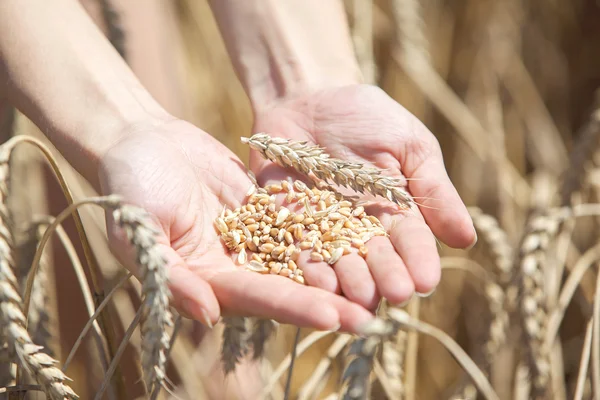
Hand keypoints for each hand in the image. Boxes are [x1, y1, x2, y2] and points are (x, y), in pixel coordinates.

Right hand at [98, 118, 373, 331]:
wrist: (142, 143)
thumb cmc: (129, 187)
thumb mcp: (140, 231)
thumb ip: (171, 275)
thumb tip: (208, 316)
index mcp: (207, 279)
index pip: (257, 299)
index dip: (295, 308)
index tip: (334, 316)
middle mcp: (235, 265)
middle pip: (290, 287)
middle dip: (330, 301)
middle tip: (374, 317)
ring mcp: (253, 238)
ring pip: (302, 258)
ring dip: (339, 272)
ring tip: (380, 283)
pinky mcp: (264, 210)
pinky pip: (301, 221)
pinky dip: (330, 230)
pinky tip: (364, 237)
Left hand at [251, 84, 476, 308]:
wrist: (310, 96)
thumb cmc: (368, 116)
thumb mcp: (409, 144)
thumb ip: (433, 189)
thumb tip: (466, 239)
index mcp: (397, 211)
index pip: (412, 241)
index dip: (418, 260)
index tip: (425, 281)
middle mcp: (361, 226)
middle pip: (375, 257)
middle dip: (386, 276)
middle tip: (394, 295)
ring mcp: (323, 226)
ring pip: (338, 259)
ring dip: (348, 280)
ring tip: (358, 296)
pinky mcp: (286, 220)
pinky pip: (295, 245)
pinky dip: (305, 264)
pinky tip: (314, 280)